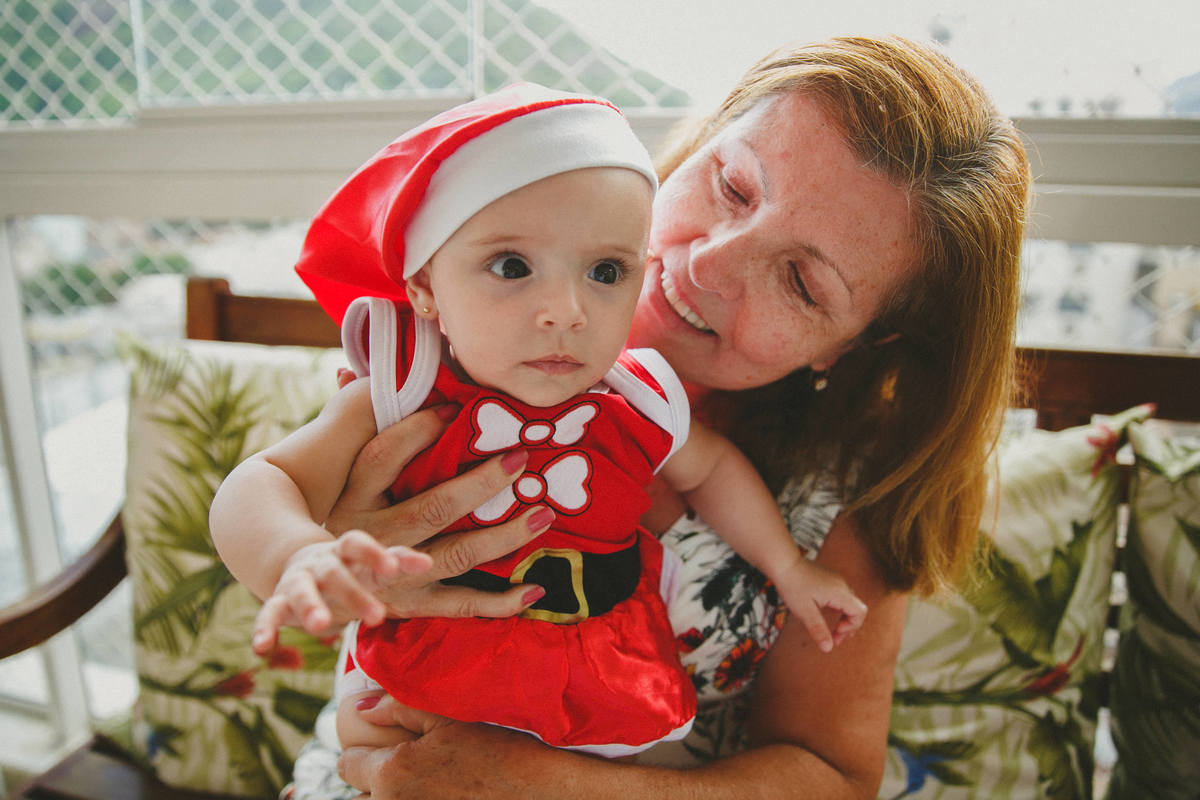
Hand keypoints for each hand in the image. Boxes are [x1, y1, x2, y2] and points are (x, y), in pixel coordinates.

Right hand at [251, 531, 430, 653]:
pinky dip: (263, 629)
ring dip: (310, 606)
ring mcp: (297, 581)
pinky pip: (268, 614)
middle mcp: (320, 563)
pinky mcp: (278, 602)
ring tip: (321, 626)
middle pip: (334, 573)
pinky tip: (261, 648)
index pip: (357, 543)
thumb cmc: (353, 569)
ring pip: (301, 591)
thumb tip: (429, 562)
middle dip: (354, 594)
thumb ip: (399, 561)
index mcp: (346, 552)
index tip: (393, 569)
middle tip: (378, 616)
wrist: (304, 564)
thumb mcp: (375, 565)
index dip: (374, 553)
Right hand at [323, 383, 553, 618]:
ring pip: (455, 555)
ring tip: (544, 513)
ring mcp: (395, 576)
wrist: (316, 589)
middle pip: (430, 508)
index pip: (381, 456)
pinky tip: (536, 587)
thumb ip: (350, 421)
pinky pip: (461, 605)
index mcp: (351, 497)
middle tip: (522, 457)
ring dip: (503, 536)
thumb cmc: (342, 513)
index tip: (454, 408)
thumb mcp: (338, 473)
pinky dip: (500, 602)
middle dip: (480, 484)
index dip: (417, 430)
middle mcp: (371, 537)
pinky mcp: (413, 606)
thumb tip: (347, 367)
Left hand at [338, 694, 559, 798]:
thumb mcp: (446, 717)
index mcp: (390, 773)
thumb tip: (362, 709)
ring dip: (389, 796)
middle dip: (371, 781)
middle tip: (401, 766)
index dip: (360, 750)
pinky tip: (435, 793)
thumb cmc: (495, 747)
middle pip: (359, 796)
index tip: (376, 745)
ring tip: (419, 783)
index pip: (347, 764)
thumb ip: (397, 708)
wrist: (534, 790)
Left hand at [774, 557, 867, 652]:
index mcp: (840, 592)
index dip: (851, 627)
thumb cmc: (793, 585)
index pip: (860, 612)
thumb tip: (828, 648)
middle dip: (848, 626)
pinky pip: (841, 597)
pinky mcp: (829, 579)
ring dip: (844, 618)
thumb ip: (818, 630)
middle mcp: (842, 585)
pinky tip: (824, 614)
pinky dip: (838, 609)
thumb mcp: (804, 611)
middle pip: (856, 608)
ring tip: (832, 629)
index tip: (835, 635)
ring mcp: (836, 581)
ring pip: (849, 602)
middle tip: (834, 638)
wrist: (783, 563)